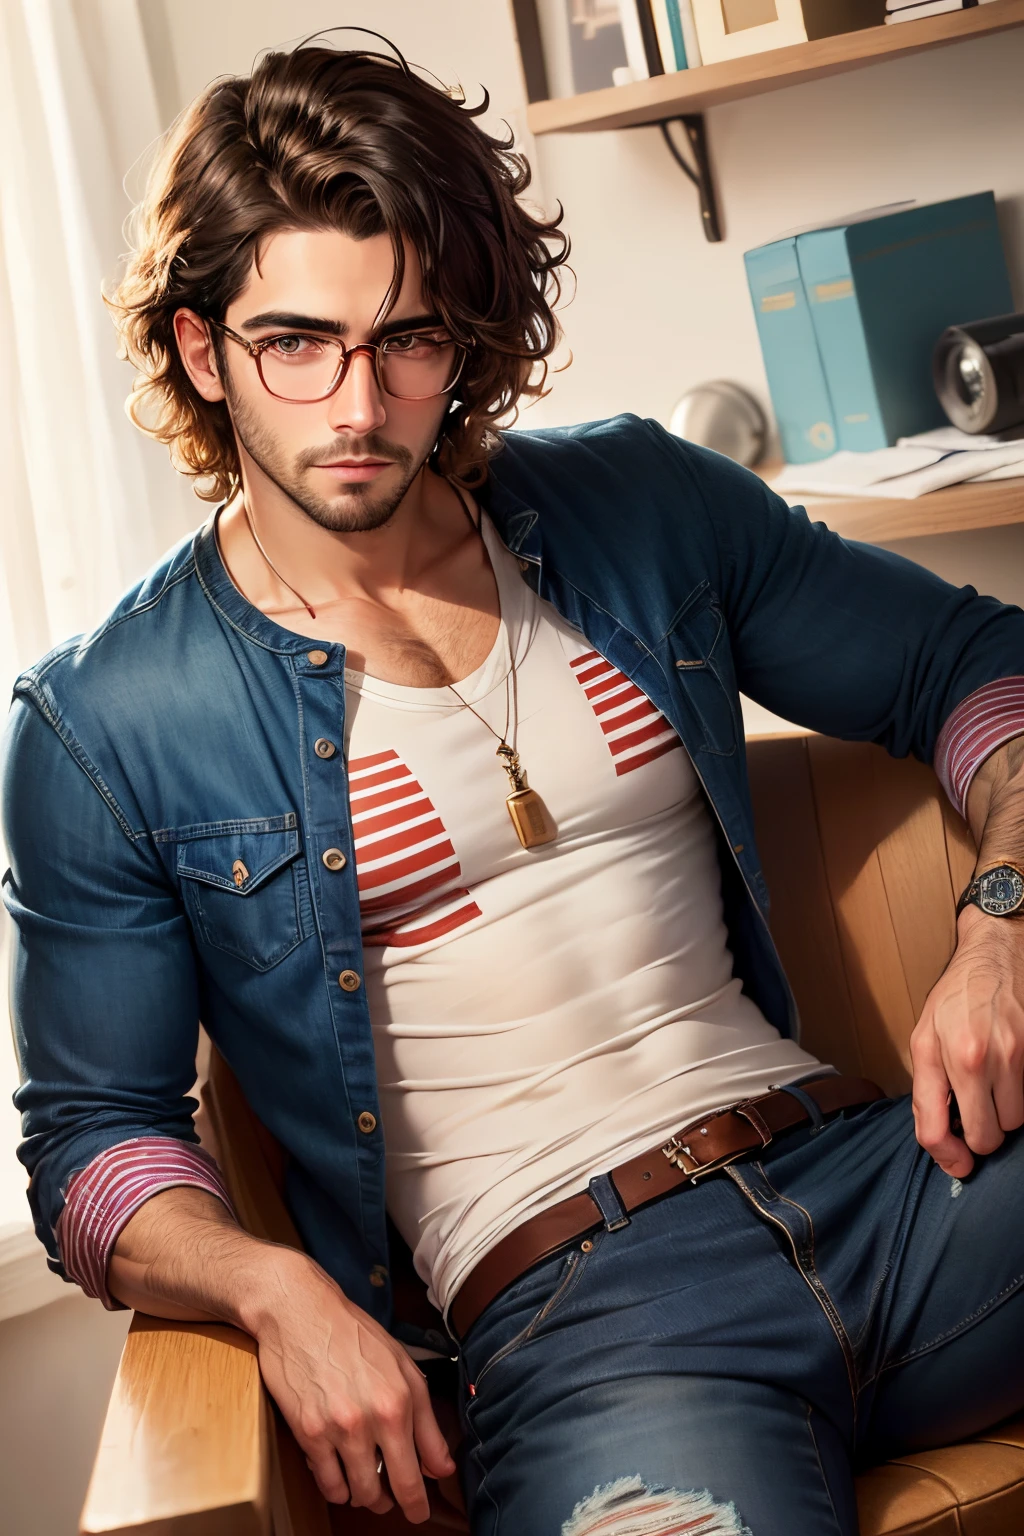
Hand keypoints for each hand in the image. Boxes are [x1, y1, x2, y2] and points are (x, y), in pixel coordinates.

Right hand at [247, 1248, 455, 1520]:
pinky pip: (326, 1482)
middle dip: (395, 1505)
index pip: (418, 1471)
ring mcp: (339, 1428)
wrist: (300, 1312)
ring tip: (363, 1486)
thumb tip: (442, 1466)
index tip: (419, 1510)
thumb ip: (426, 1420)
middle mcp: (373, 1418)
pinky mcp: (308, 1433)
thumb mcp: (402, 1366)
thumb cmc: (353, 1335)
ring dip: (362, 1496)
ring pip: (357, 1492)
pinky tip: (338, 1474)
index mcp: (402, 1400)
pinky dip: (335, 1486)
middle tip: (394, 1507)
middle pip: (391, 1491)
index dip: (419, 1501)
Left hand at [910, 904, 1023, 1177]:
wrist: (994, 957)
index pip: (934, 1129)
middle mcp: (976, 1058)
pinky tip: (1008, 1077)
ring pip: (1016, 1122)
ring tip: (993, 1087)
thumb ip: (928, 1089)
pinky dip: (1020, 1097)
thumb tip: (941, 1139)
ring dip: (1005, 1114)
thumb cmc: (956, 998)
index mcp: (939, 1055)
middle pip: (986, 1136)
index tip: (956, 1162)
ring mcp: (1013, 1055)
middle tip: (976, 1115)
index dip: (946, 1157)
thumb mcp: (923, 1038)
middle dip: (981, 1134)